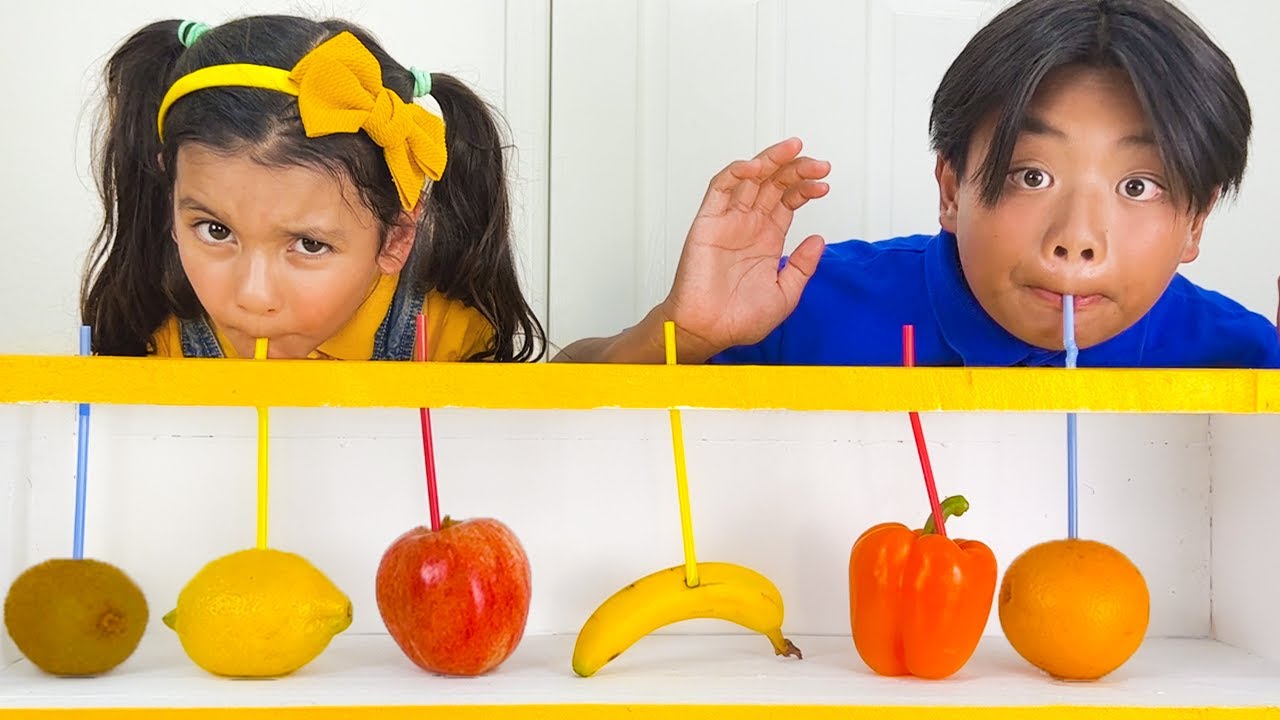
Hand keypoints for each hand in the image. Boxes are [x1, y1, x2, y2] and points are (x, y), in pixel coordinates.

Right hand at [661, 138, 830, 360]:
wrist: (708, 331)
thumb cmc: (738, 319)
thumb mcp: (785, 294)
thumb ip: (802, 266)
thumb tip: (819, 239)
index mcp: (766, 239)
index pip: (788, 200)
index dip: (806, 187)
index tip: (825, 184)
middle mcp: (748, 225)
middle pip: (774, 183)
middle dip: (797, 168)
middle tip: (819, 164)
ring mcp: (728, 221)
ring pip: (750, 177)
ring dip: (772, 160)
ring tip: (793, 149)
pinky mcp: (708, 221)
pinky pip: (720, 188)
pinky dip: (736, 172)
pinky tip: (756, 166)